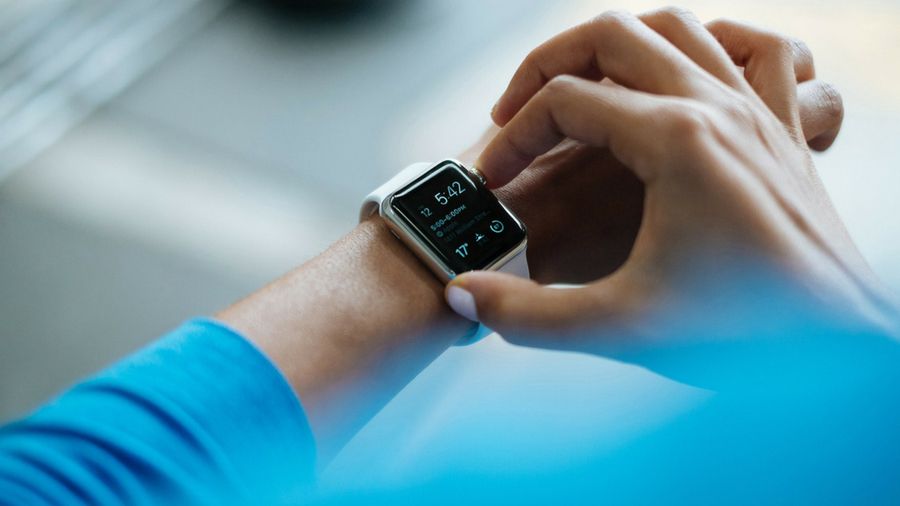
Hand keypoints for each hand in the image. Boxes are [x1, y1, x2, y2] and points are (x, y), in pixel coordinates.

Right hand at [445, 9, 898, 367]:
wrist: (844, 353)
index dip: (512, 139)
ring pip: (679, 27)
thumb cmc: (749, 335)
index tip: (494, 185)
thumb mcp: (621, 327)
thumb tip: (462, 298)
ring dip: (618, 44)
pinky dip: (718, 43)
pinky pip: (760, 52)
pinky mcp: (781, 133)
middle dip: (546, 65)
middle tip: (515, 111)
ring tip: (582, 86)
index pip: (564, 101)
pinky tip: (692, 69)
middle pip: (611, 35)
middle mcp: (719, 108)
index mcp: (676, 141)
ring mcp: (757, 112)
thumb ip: (527, 314)